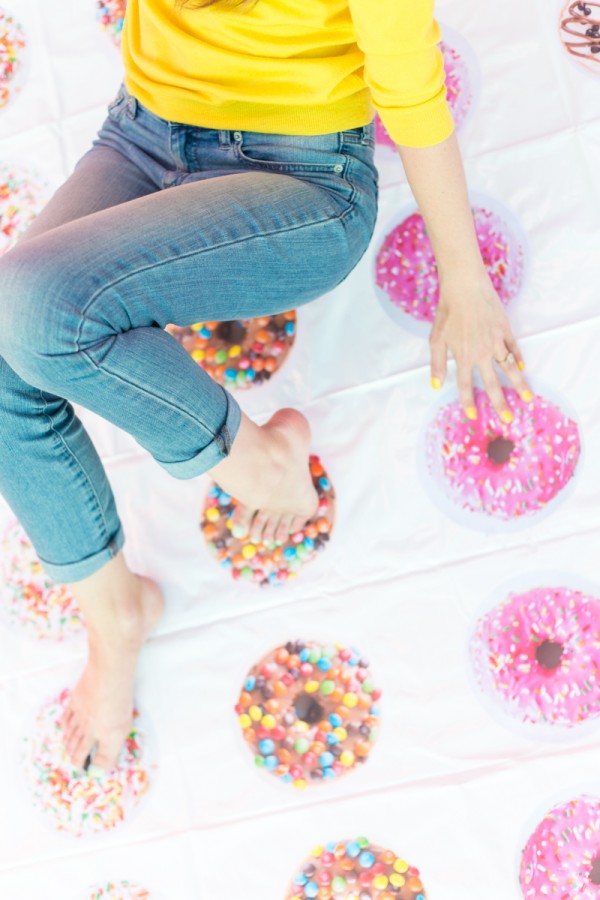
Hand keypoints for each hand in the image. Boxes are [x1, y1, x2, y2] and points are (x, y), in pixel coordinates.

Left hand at [429, 269, 531, 420]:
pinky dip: (519, 359)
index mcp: (463, 357)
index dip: (468, 402)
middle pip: (492, 384)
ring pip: (509, 368)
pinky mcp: (505, 329)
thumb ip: (436, 364)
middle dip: (500, 403)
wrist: (464, 287)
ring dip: (518, 385)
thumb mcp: (436, 339)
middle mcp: (481, 353)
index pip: (465, 386)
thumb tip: (435, 386)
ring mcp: (496, 342)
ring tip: (527, 398)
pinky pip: (514, 348)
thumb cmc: (447, 312)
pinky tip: (523, 369)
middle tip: (508, 419)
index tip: (473, 416)